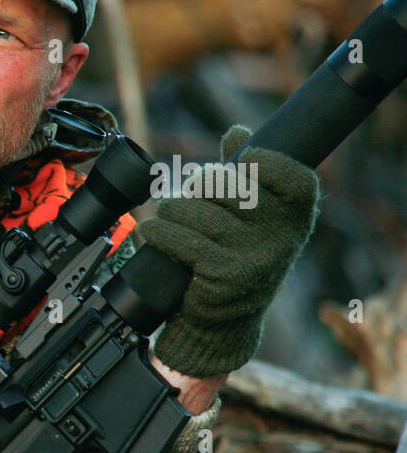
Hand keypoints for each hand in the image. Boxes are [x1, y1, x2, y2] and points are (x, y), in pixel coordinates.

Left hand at [136, 125, 320, 377]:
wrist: (223, 320)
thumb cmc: (237, 256)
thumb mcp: (255, 216)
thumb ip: (247, 172)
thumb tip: (238, 132)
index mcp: (297, 215)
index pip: (290, 174)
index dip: (262, 161)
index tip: (242, 161)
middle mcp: (282, 237)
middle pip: (225, 185)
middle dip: (199, 185)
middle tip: (191, 196)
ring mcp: (253, 257)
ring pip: (194, 209)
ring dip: (172, 210)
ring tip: (169, 217)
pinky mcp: (222, 275)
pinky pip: (179, 237)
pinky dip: (158, 231)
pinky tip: (153, 231)